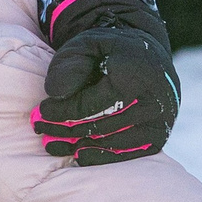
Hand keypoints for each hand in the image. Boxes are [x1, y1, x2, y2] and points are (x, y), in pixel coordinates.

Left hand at [33, 0, 178, 165]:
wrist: (147, 57)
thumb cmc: (109, 51)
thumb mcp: (86, 45)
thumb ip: (69, 64)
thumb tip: (56, 93)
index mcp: (137, 73)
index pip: (92, 104)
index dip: (63, 111)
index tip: (41, 111)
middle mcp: (155, 98)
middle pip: (101, 124)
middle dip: (66, 129)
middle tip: (41, 129)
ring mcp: (161, 120)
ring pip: (112, 140)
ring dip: (79, 145)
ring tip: (51, 143)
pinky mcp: (160, 135)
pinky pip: (129, 152)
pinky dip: (102, 156)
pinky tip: (78, 155)